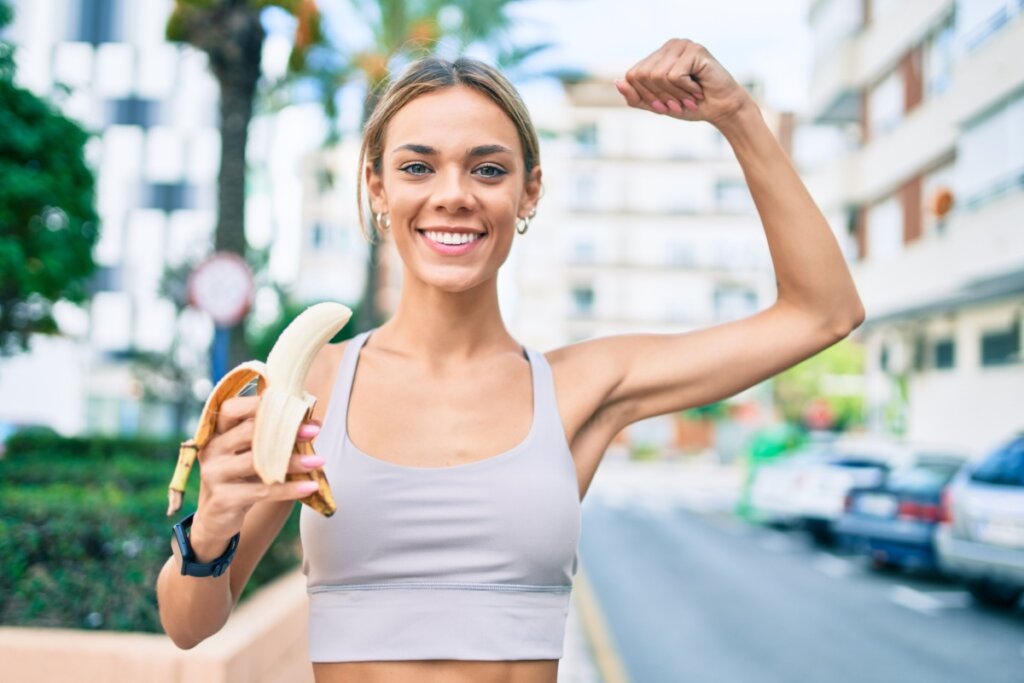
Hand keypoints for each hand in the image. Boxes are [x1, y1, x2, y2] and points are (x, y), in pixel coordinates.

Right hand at [189, 395, 322, 559]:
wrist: (216, 519)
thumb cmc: (240, 479)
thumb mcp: (253, 456)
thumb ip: (274, 438)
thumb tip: (314, 423)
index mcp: (217, 433)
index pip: (233, 409)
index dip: (259, 404)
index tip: (292, 404)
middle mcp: (212, 449)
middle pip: (248, 432)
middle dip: (284, 430)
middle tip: (313, 431)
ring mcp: (214, 474)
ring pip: (257, 462)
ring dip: (292, 462)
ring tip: (318, 461)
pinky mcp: (222, 499)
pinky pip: (261, 491)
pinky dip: (289, 490)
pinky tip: (310, 487)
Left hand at [615, 39, 753, 128]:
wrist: (721, 109)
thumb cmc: (691, 106)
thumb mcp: (657, 105)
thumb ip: (636, 97)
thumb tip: (618, 82)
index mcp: (657, 56)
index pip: (632, 75)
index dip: (644, 96)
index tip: (663, 106)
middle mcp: (668, 46)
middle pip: (643, 75)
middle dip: (659, 97)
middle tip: (677, 104)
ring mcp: (682, 45)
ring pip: (658, 76)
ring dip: (674, 95)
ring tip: (689, 98)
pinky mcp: (694, 50)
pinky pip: (674, 76)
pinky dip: (685, 90)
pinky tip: (697, 90)